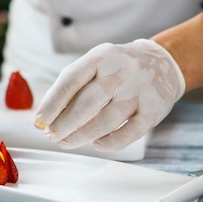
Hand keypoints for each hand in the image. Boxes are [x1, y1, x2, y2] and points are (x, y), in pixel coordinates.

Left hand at [34, 39, 184, 150]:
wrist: (163, 62)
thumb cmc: (116, 69)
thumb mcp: (95, 65)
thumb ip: (73, 88)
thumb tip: (44, 120)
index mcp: (101, 57)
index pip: (71, 79)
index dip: (52, 103)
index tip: (39, 122)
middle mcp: (121, 71)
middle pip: (89, 101)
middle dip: (65, 123)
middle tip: (51, 136)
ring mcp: (140, 90)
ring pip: (108, 119)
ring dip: (83, 135)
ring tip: (65, 142)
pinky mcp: (155, 109)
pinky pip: (131, 132)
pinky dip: (112, 142)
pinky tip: (97, 145)